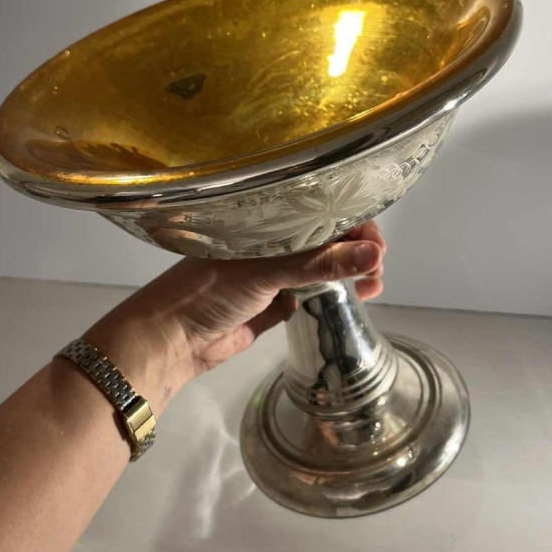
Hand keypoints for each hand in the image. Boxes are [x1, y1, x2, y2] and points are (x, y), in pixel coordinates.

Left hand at [83, 221, 385, 412]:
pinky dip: (334, 294)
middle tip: (378, 266)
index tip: (375, 242)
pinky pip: (311, 294)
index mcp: (264, 222)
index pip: (317, 212)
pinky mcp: (274, 305)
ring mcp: (273, 275)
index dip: (350, 223)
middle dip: (356, 250)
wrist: (173, 339)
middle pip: (324, 240)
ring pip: (322, 268)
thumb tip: (374, 254)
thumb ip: (321, 262)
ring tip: (374, 284)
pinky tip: (357, 297)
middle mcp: (271, 244)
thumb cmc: (211, 289)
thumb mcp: (267, 269)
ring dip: (349, 273)